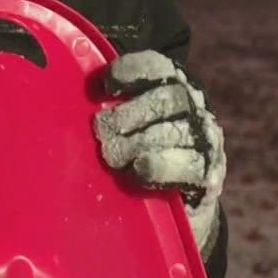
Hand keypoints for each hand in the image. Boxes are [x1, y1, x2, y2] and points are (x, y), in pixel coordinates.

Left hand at [94, 50, 225, 257]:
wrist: (174, 210)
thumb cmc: (135, 161)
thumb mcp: (120, 133)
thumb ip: (106, 115)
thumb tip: (67, 105)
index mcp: (171, 88)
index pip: (158, 67)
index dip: (133, 70)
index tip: (105, 86)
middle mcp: (193, 110)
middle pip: (169, 97)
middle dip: (131, 114)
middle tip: (103, 132)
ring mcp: (206, 142)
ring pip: (179, 129)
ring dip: (142, 141)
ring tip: (115, 158)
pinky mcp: (209, 176)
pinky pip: (192, 165)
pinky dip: (163, 166)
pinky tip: (141, 170)